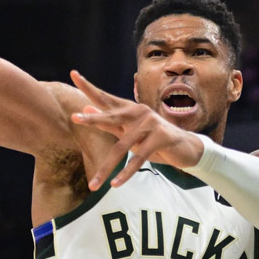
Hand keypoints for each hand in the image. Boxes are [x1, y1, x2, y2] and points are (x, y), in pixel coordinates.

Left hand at [67, 70, 203, 188]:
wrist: (186, 147)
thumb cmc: (153, 140)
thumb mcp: (129, 132)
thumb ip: (108, 122)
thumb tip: (85, 108)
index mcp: (129, 109)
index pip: (105, 98)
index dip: (89, 87)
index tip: (73, 74)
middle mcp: (138, 112)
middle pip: (112, 116)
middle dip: (93, 119)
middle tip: (74, 118)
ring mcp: (150, 123)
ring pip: (123, 146)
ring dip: (107, 168)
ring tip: (94, 184)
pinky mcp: (161, 137)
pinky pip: (139, 158)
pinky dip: (126, 173)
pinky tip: (116, 184)